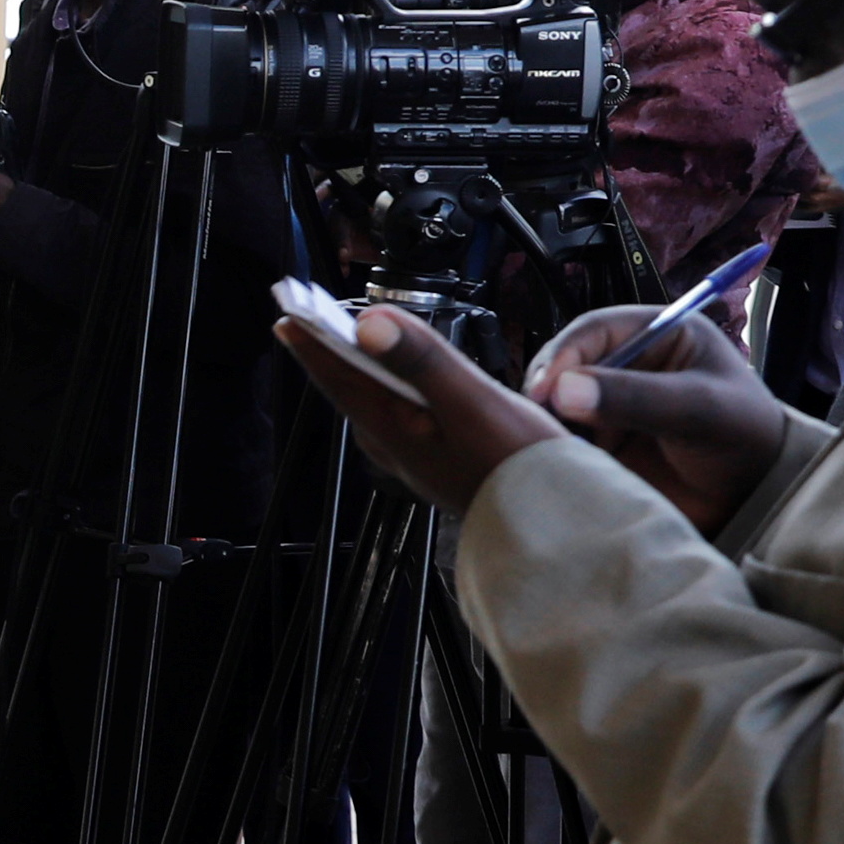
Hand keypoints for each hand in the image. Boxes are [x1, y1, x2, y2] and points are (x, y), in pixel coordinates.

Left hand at [282, 302, 564, 518]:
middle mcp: (397, 448)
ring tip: (352, 347)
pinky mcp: (443, 462)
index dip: (313, 345)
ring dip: (364, 373)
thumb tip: (368, 324)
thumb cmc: (517, 467)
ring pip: (378, 406)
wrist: (555, 526)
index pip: (340, 379)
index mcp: (395, 431)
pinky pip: (405, 418)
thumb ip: (420, 360)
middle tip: (312, 326)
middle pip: (353, 392)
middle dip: (333, 356)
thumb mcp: (471, 401)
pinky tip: (410, 386)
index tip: (289, 317)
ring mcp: (419, 458)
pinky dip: (397, 392)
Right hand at [521, 303, 789, 534]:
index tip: (544, 390)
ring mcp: (610, 403)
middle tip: (539, 422)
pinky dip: (553, 446)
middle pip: (565, 364)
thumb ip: (637, 397)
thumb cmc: (744, 439)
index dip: (564, 355)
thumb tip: (563, 391)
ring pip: (557, 402)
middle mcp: (628, 363)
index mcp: (658, 333)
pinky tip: (555, 460)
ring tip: (546, 444)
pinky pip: (563, 437)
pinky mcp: (600, 440)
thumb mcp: (699, 410)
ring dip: (546, 420)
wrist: (755, 499)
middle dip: (546, 389)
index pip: (593, 331)